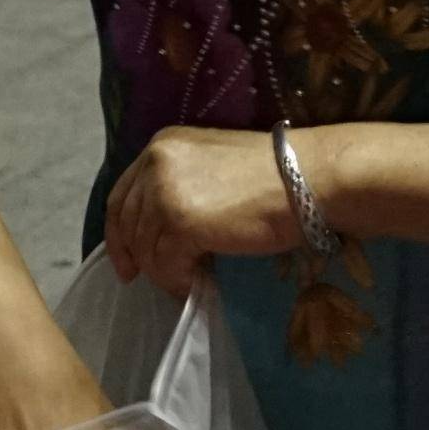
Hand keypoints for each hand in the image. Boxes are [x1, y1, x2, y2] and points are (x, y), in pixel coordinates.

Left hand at [102, 125, 302, 289]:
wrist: (309, 178)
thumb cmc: (275, 174)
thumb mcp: (213, 167)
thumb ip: (181, 187)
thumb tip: (161, 230)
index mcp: (162, 145)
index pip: (122, 195)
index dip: (119, 233)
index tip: (127, 263)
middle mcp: (155, 162)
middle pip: (130, 224)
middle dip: (141, 258)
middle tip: (161, 280)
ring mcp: (165, 192)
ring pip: (146, 249)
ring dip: (165, 272)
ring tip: (188, 282)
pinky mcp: (180, 222)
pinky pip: (165, 265)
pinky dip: (178, 281)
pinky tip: (196, 284)